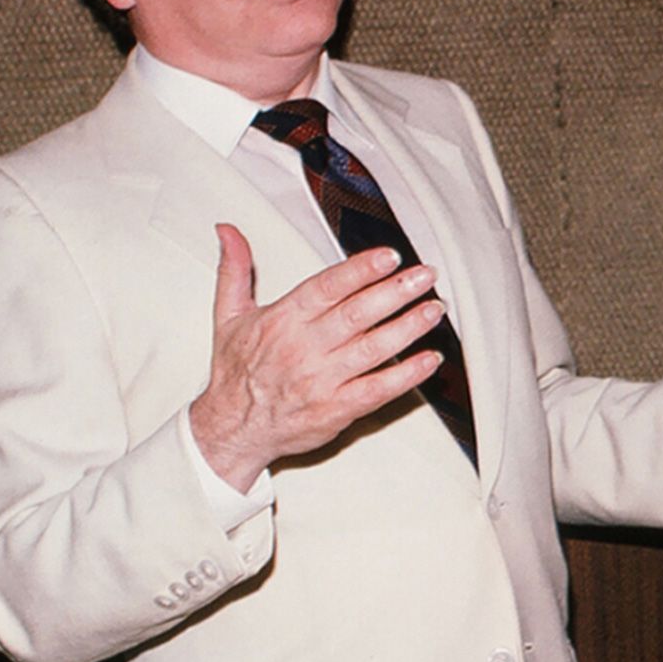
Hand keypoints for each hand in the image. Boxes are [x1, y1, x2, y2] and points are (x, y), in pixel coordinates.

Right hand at [189, 224, 448, 488]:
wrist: (232, 430)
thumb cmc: (236, 373)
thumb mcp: (227, 316)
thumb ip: (235, 270)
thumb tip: (228, 231)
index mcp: (282, 320)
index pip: (326, 288)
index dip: (360, 271)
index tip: (389, 257)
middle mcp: (304, 349)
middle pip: (357, 314)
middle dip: (396, 292)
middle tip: (426, 276)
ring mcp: (322, 380)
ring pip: (374, 349)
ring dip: (408, 328)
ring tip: (434, 309)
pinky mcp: (337, 410)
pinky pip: (378, 390)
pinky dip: (407, 375)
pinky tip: (429, 360)